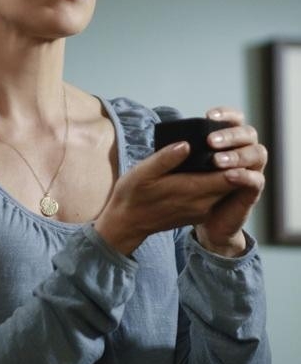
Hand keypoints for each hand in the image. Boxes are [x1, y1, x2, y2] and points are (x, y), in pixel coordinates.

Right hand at [94, 139, 242, 255]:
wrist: (127, 222)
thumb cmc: (133, 194)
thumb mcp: (143, 171)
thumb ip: (166, 158)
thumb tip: (186, 144)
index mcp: (191, 190)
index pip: (229, 176)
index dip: (235, 159)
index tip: (232, 142)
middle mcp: (202, 203)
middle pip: (232, 182)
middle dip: (234, 163)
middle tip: (230, 141)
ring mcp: (201, 210)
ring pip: (225, 189)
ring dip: (227, 172)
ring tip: (221, 151)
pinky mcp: (198, 213)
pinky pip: (216, 196)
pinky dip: (218, 182)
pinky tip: (209, 168)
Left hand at [195, 106, 266, 255]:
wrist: (204, 217)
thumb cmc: (189, 184)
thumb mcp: (182, 165)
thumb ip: (184, 152)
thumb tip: (179, 141)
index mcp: (227, 140)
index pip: (234, 118)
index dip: (225, 114)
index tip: (208, 115)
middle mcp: (243, 150)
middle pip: (247, 133)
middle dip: (230, 135)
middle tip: (210, 141)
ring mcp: (251, 169)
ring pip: (256, 153)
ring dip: (238, 155)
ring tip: (217, 161)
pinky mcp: (252, 190)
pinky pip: (256, 179)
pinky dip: (245, 176)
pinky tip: (230, 175)